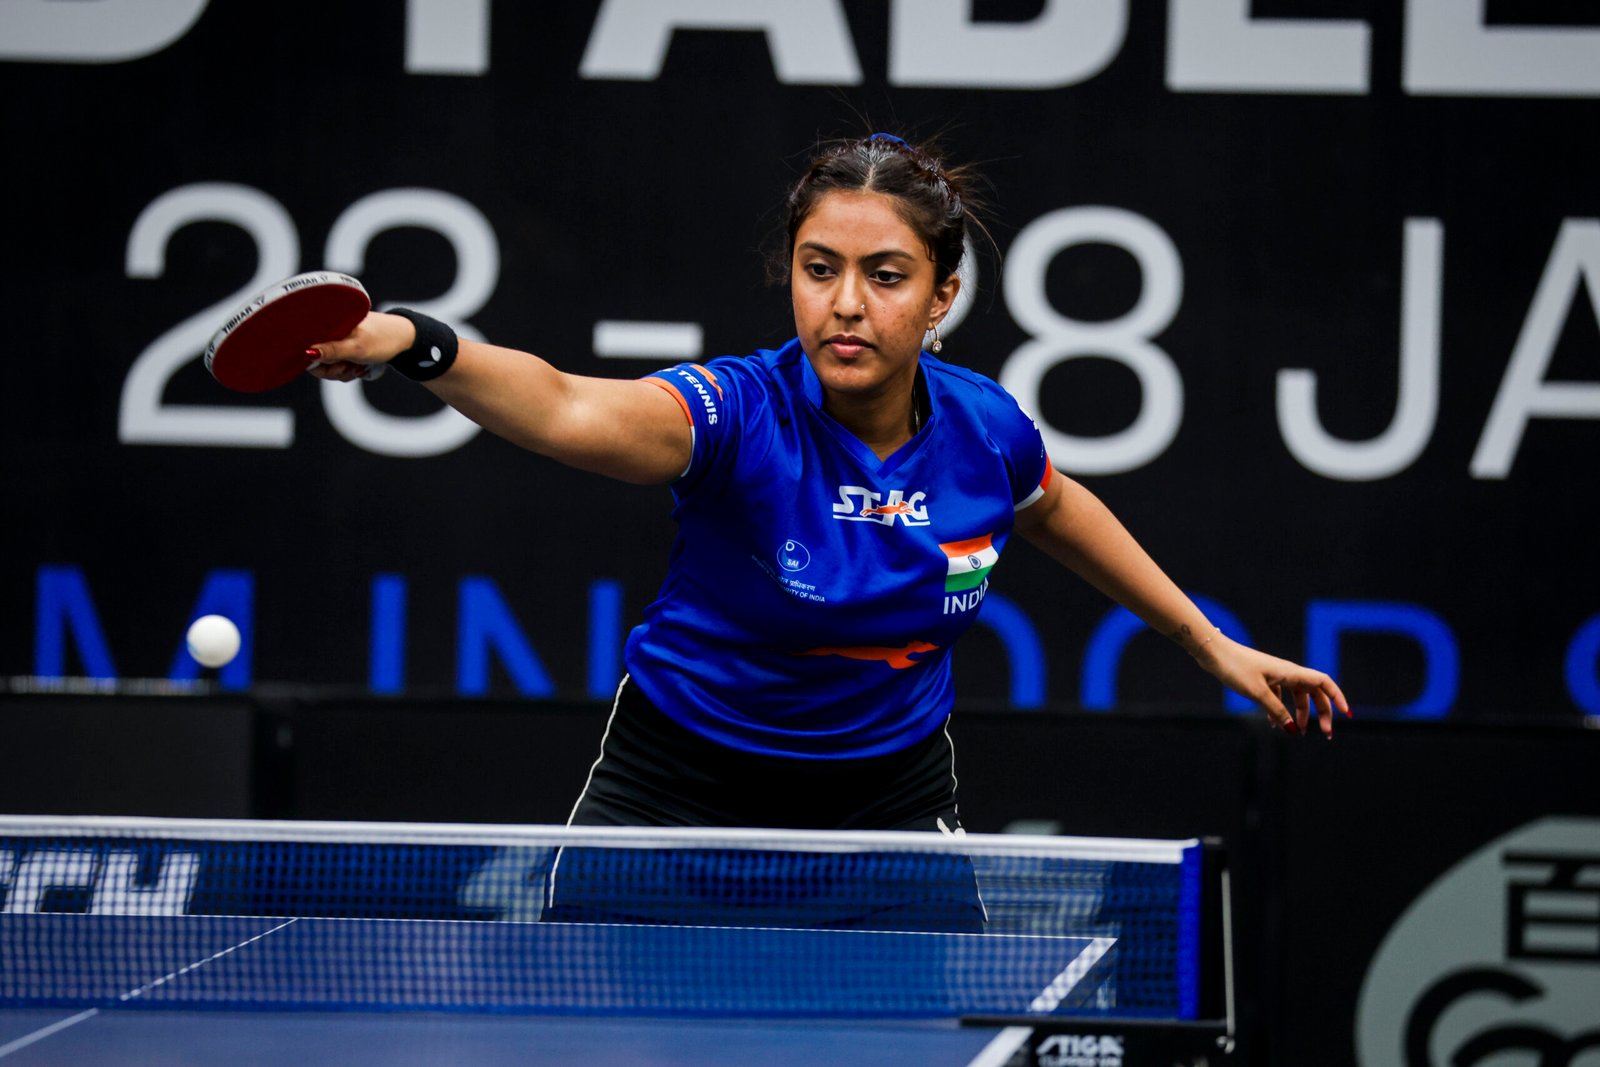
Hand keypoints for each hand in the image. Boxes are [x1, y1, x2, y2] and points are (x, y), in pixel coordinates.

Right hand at [306, 311, 416, 381]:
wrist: (405, 340)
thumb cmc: (382, 340)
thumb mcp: (356, 349)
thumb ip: (331, 351)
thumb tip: (307, 352)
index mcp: (329, 325)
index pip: (307, 348)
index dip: (318, 363)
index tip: (336, 367)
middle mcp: (330, 332)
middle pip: (318, 361)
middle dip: (334, 370)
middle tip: (350, 367)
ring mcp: (338, 342)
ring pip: (330, 367)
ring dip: (344, 372)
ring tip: (359, 366)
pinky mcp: (346, 350)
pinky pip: (340, 367)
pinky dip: (350, 371)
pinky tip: (361, 367)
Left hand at [1195, 632, 1350, 736]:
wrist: (1213, 653)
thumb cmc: (1236, 668)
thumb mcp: (1258, 693)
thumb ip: (1276, 711)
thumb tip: (1292, 730)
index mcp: (1291, 672)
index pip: (1324, 683)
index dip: (1338, 697)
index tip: (1346, 715)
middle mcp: (1287, 673)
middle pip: (1314, 693)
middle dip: (1321, 713)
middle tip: (1325, 734)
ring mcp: (1275, 676)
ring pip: (1297, 697)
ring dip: (1299, 715)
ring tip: (1296, 733)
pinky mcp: (1263, 680)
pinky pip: (1280, 697)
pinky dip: (1280, 711)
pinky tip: (1274, 725)